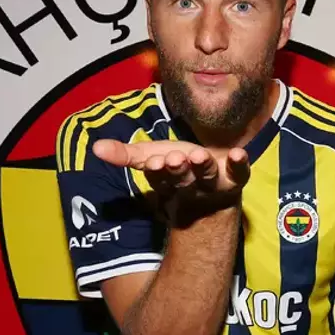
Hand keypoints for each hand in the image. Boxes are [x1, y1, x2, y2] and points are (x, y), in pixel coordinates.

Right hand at [92, 138, 249, 224]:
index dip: (157, 172)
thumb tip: (95, 148)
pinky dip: (239, 163)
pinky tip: (238, 154)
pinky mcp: (236, 177)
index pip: (159, 179)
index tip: (153, 163)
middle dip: (178, 171)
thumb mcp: (150, 158)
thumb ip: (125, 154)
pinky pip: (239, 172)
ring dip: (203, 167)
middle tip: (174, 160)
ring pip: (207, 177)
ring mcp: (214, 183)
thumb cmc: (178, 166)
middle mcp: (191, 186)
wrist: (216, 181)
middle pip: (183, 180)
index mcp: (168, 183)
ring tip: (199, 156)